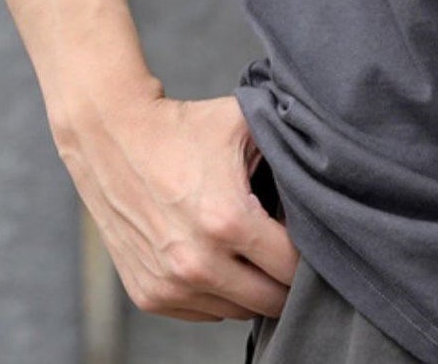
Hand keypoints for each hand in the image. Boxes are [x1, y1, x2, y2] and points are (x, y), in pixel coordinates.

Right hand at [55, 89, 300, 322]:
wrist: (112, 136)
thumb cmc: (184, 127)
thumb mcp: (246, 124)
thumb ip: (287, 152)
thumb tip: (326, 175)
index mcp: (227, 221)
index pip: (292, 265)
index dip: (311, 251)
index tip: (312, 233)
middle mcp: (197, 263)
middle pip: (270, 300)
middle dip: (288, 279)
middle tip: (292, 250)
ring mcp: (169, 284)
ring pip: (238, 312)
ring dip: (254, 289)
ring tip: (258, 253)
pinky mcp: (148, 295)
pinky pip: (204, 313)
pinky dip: (221, 294)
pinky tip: (226, 260)